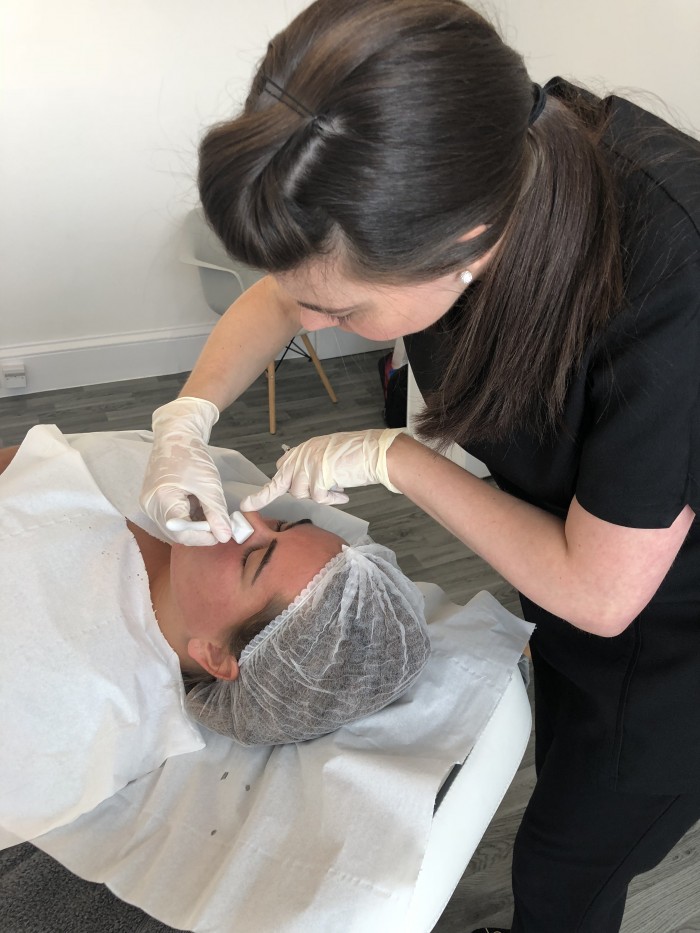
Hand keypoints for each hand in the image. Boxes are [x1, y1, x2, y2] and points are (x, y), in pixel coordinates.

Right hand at [140, 397, 231, 545]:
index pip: (182, 533)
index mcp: (161, 499)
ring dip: (194, 525)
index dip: (204, 537)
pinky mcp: (152, 502)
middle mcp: (150, 506)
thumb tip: (225, 537)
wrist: (175, 435)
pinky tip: (198, 505)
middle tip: (219, 524)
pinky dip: (187, 517)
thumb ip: (217, 513)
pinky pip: (171, 518)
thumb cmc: (191, 455)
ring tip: (209, 510)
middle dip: (200, 532)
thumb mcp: (209, 485)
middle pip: (176, 533)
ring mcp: (149, 504)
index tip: (222, 533)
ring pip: (174, 528)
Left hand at [240, 428, 405, 509]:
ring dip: (319, 495)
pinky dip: (331, 499)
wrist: (374, 452)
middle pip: (281, 482)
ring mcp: (309, 463)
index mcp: (304, 451)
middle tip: (246, 506)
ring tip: (338, 487)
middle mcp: (302, 455)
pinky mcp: (317, 473)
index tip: (252, 499)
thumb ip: (314, 469)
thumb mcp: (329, 458)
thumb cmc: (357, 456)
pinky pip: (318, 497)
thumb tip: (308, 488)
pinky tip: (343, 494)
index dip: (272, 485)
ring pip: (301, 492)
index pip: (282, 467)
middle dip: (263, 495)